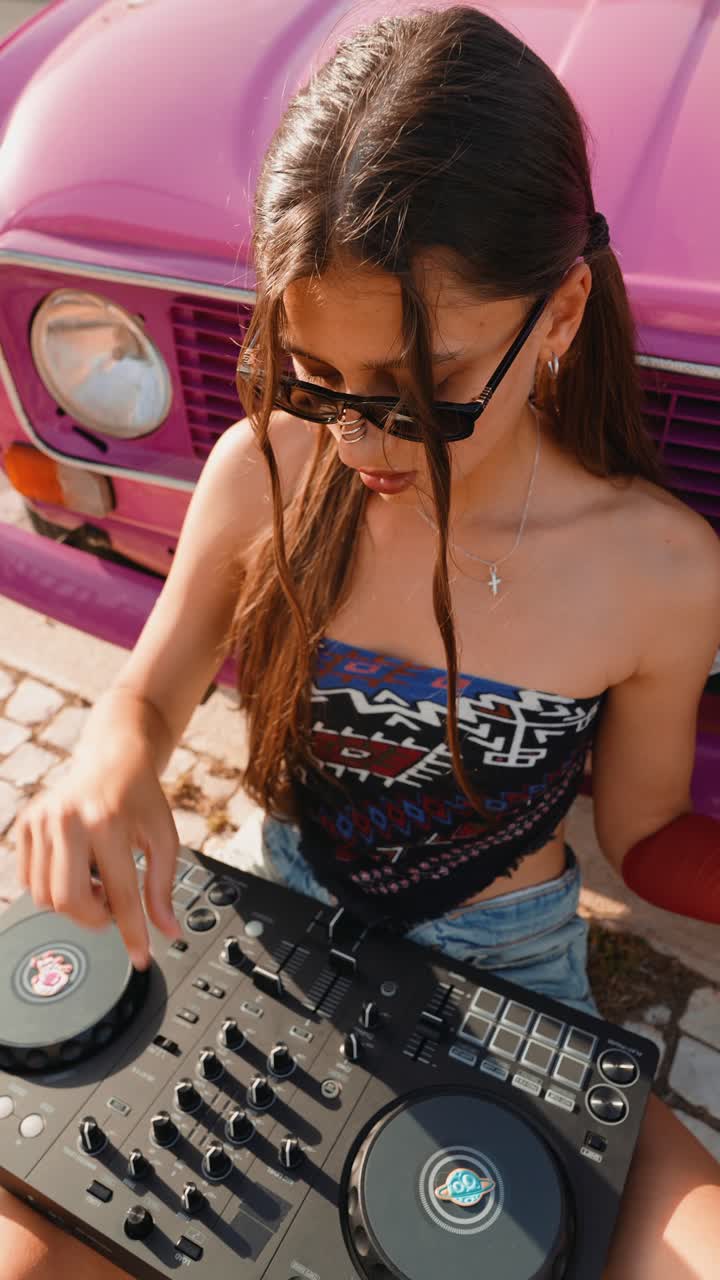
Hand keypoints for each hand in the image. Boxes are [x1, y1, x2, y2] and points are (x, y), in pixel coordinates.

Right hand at [13, 742, 182, 969]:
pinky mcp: (25, 824)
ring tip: (97, 881)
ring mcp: (42, 821)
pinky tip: (77, 870)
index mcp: (107, 822)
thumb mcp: (163, 838)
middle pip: (69, 902)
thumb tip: (167, 931)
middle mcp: (68, 820)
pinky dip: (54, 888)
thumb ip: (162, 887)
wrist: (113, 758)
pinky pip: (30, 880)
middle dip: (93, 919)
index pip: (120, 895)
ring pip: (45, 896)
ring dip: (74, 903)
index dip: (132, 932)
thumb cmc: (140, 798)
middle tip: (112, 909)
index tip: (141, 957)